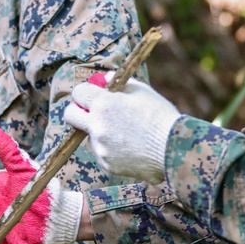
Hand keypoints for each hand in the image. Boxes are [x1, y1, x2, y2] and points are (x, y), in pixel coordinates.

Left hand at [63, 74, 180, 183]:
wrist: (173, 150)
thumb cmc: (161, 116)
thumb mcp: (142, 91)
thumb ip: (119, 83)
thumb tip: (103, 79)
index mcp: (104, 104)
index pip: (78, 93)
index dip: (85, 92)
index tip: (93, 94)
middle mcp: (97, 126)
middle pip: (70, 115)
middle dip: (78, 111)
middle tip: (92, 112)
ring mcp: (100, 147)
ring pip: (89, 136)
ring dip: (99, 132)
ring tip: (126, 133)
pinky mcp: (107, 164)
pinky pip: (103, 152)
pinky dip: (111, 149)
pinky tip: (131, 147)